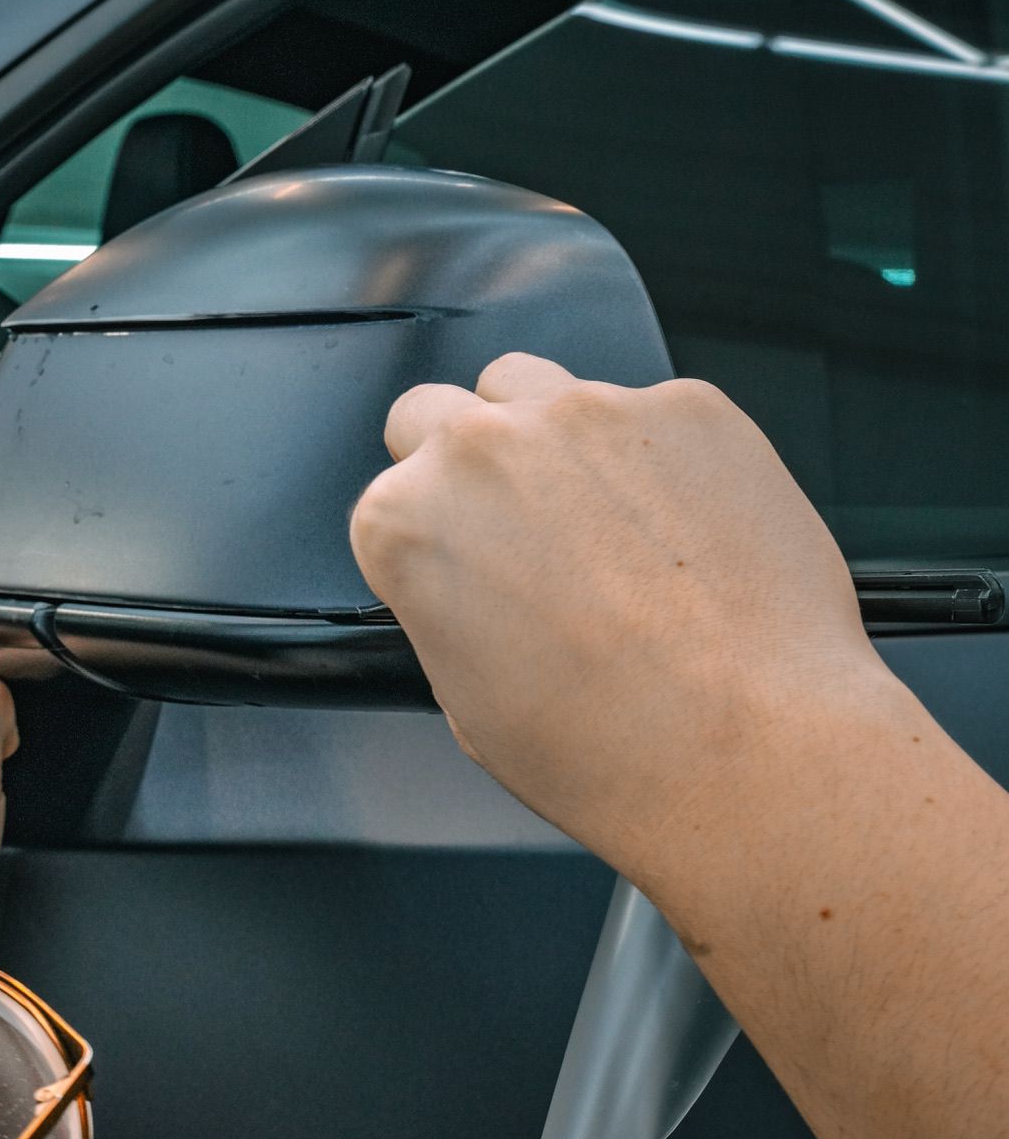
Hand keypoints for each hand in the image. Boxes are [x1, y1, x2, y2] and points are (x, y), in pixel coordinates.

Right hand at [349, 355, 884, 889]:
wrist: (750, 749)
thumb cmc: (615, 751)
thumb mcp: (472, 707)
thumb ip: (451, 611)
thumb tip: (480, 589)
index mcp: (410, 521)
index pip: (388, 498)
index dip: (430, 542)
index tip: (469, 572)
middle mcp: (487, 446)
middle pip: (439, 411)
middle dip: (468, 466)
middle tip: (521, 536)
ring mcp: (590, 413)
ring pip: (540, 388)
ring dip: (556, 442)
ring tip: (608, 529)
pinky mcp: (688, 408)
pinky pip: (654, 412)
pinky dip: (662, 459)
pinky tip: (688, 535)